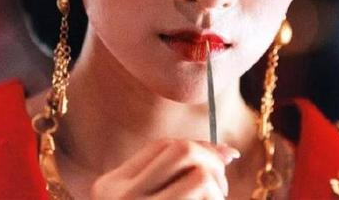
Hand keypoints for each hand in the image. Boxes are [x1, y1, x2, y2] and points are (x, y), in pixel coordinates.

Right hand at [90, 139, 240, 198]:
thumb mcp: (145, 199)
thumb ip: (170, 179)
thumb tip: (228, 152)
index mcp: (109, 185)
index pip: (162, 146)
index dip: (200, 144)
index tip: (226, 155)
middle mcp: (118, 195)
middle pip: (181, 150)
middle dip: (212, 159)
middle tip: (223, 186)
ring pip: (199, 175)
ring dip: (218, 188)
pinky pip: (204, 194)